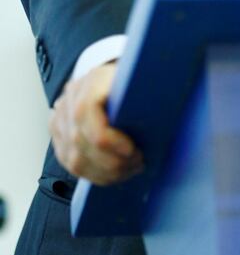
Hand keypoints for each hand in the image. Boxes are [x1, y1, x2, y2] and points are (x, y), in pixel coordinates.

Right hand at [49, 62, 143, 184]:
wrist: (118, 81)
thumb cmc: (137, 85)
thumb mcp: (146, 84)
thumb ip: (150, 97)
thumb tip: (165, 112)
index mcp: (94, 79)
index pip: (86, 111)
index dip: (108, 138)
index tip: (132, 149)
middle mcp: (72, 97)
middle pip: (81, 140)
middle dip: (113, 161)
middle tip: (138, 162)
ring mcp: (61, 117)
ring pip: (75, 158)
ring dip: (106, 172)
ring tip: (129, 169)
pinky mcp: (58, 135)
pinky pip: (71, 164)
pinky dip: (95, 175)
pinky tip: (114, 173)